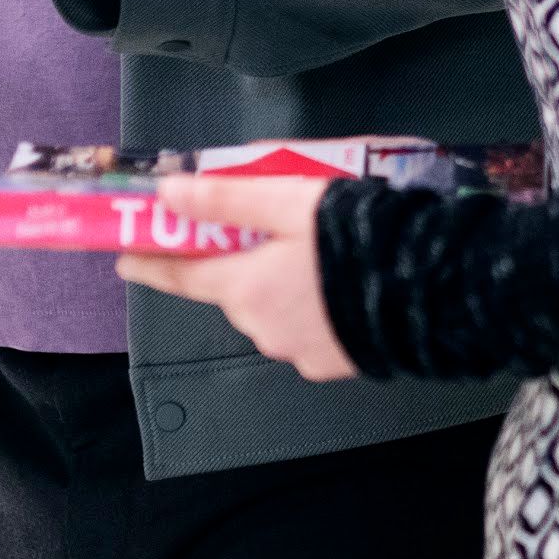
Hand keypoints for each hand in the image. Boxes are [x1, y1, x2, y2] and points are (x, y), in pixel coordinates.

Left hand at [119, 171, 353, 381]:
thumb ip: (226, 198)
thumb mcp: (289, 201)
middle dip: (243, 263)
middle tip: (274, 230)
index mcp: (245, 288)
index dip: (152, 264)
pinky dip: (316, 308)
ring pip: (275, 310)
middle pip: (236, 290)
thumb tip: (167, 193)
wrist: (433, 289)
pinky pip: (311, 330)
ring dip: (284, 286)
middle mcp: (262, 328)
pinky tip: (346, 287)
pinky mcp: (338, 365)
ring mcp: (300, 353)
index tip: (125, 259)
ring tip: (324, 255)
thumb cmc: (354, 237)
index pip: (182, 276)